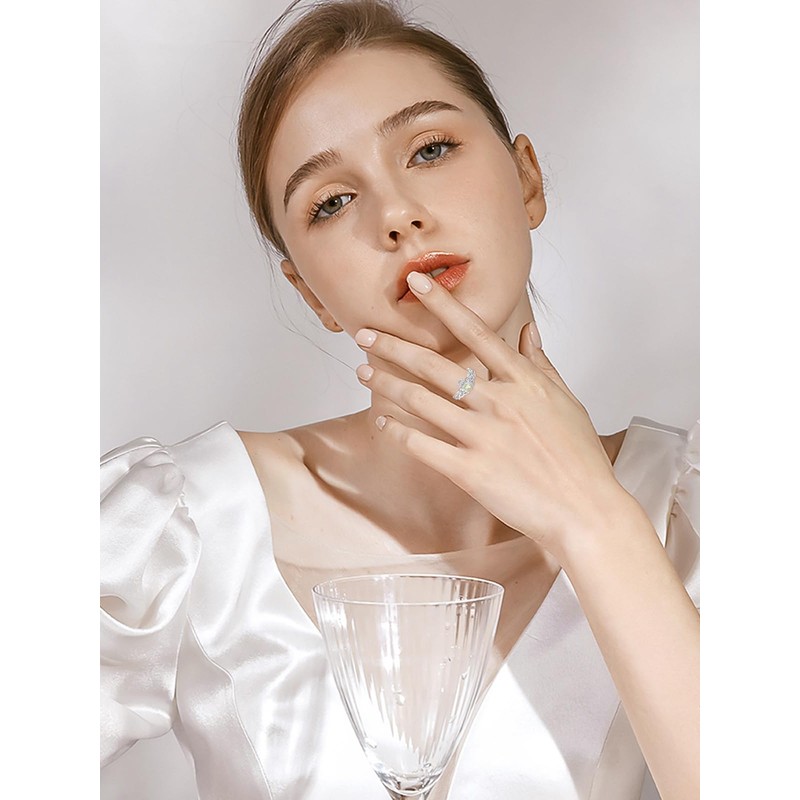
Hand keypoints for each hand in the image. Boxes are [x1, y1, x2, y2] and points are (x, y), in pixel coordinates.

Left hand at [354, 271, 630, 556]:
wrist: (586, 509)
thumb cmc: (579, 456)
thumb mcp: (566, 401)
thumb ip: (541, 363)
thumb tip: (528, 329)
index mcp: (522, 381)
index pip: (475, 331)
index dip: (443, 303)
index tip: (416, 281)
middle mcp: (498, 401)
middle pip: (435, 364)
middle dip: (394, 345)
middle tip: (364, 334)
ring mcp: (482, 435)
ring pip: (421, 400)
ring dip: (386, 384)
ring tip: (362, 372)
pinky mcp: (470, 470)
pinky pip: (422, 446)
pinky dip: (397, 432)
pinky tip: (382, 422)